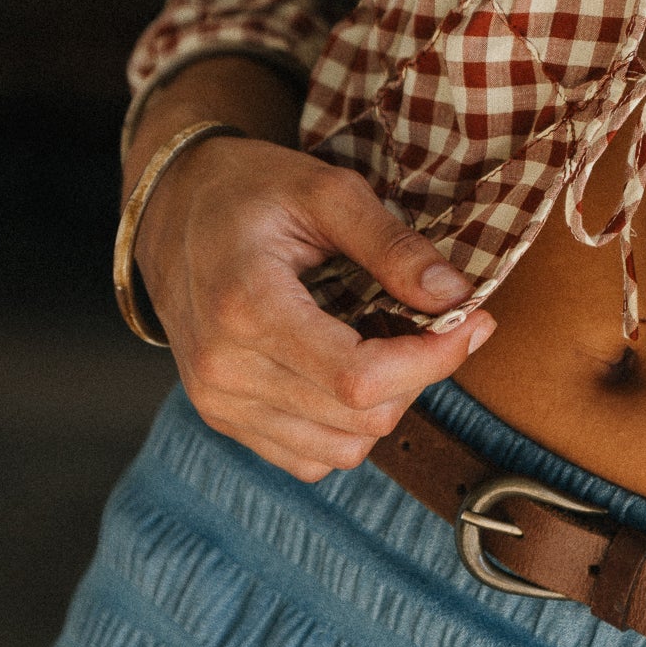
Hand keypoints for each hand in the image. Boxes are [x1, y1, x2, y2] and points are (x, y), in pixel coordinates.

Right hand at [135, 134, 494, 482]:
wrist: (171, 208)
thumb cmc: (250, 189)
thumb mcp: (327, 191)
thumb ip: (393, 246)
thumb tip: (456, 296)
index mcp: (247, 308)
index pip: (360, 378)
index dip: (434, 358)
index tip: (474, 319)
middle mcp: (224, 370)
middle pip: (360, 418)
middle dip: (418, 372)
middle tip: (431, 318)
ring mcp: (219, 403)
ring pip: (341, 449)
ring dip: (386, 402)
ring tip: (385, 339)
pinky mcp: (223, 419)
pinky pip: (308, 458)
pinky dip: (347, 426)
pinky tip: (350, 368)